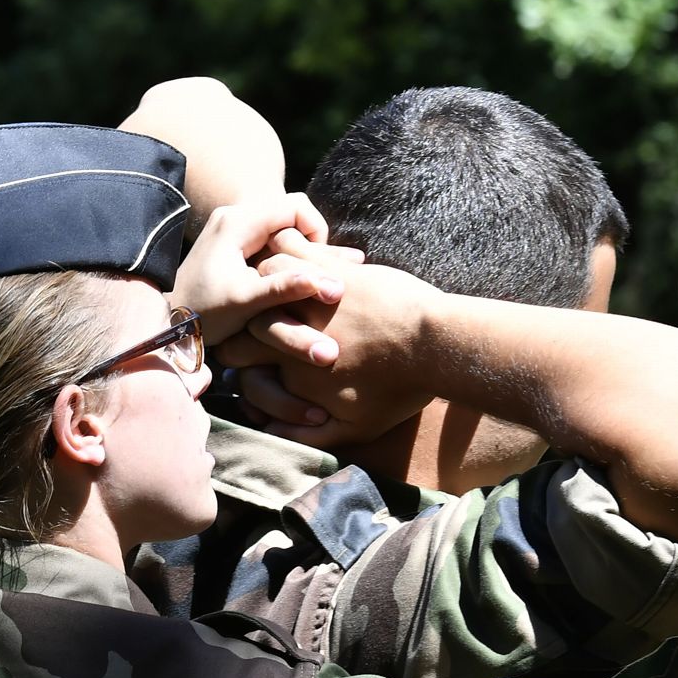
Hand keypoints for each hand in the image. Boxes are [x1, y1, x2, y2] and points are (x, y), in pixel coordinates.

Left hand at [170, 193, 337, 344]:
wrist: (169, 325)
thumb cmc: (204, 314)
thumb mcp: (245, 303)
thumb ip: (283, 289)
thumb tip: (327, 284)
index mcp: (237, 221)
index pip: (296, 206)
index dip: (316, 232)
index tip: (319, 266)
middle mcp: (234, 215)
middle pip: (291, 213)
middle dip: (308, 242)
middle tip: (315, 275)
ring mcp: (232, 227)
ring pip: (282, 227)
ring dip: (297, 251)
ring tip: (304, 281)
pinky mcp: (233, 242)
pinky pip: (270, 239)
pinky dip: (284, 257)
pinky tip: (286, 284)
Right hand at [217, 240, 440, 441]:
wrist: (436, 347)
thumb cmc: (400, 389)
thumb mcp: (355, 429)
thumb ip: (308, 436)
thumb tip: (270, 433)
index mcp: (291, 371)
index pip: (242, 366)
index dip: (242, 364)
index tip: (252, 360)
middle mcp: (291, 331)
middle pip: (245, 320)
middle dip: (244, 318)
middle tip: (252, 310)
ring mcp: (308, 298)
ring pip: (262, 278)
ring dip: (264, 278)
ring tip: (270, 277)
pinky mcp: (330, 270)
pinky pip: (290, 246)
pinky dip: (284, 243)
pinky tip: (285, 242)